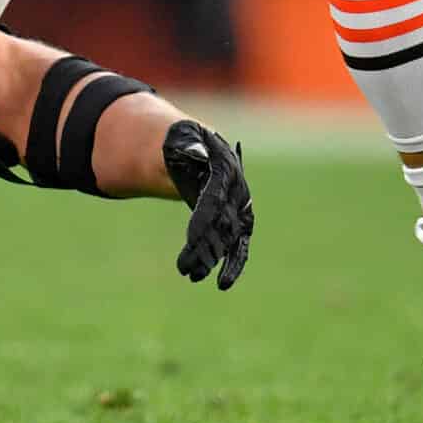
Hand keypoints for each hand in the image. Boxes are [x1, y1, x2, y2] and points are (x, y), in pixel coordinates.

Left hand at [161, 119, 252, 289]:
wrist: (200, 149)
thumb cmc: (187, 142)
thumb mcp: (184, 138)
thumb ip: (189, 145)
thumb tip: (195, 154)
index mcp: (225, 170)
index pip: (215, 199)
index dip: (204, 219)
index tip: (190, 238)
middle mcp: (237, 192)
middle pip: (222, 225)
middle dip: (204, 247)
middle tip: (184, 267)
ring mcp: (238, 209)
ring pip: (229, 241)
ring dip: (211, 260)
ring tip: (190, 275)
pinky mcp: (236, 223)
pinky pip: (237, 247)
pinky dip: (230, 265)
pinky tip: (219, 283)